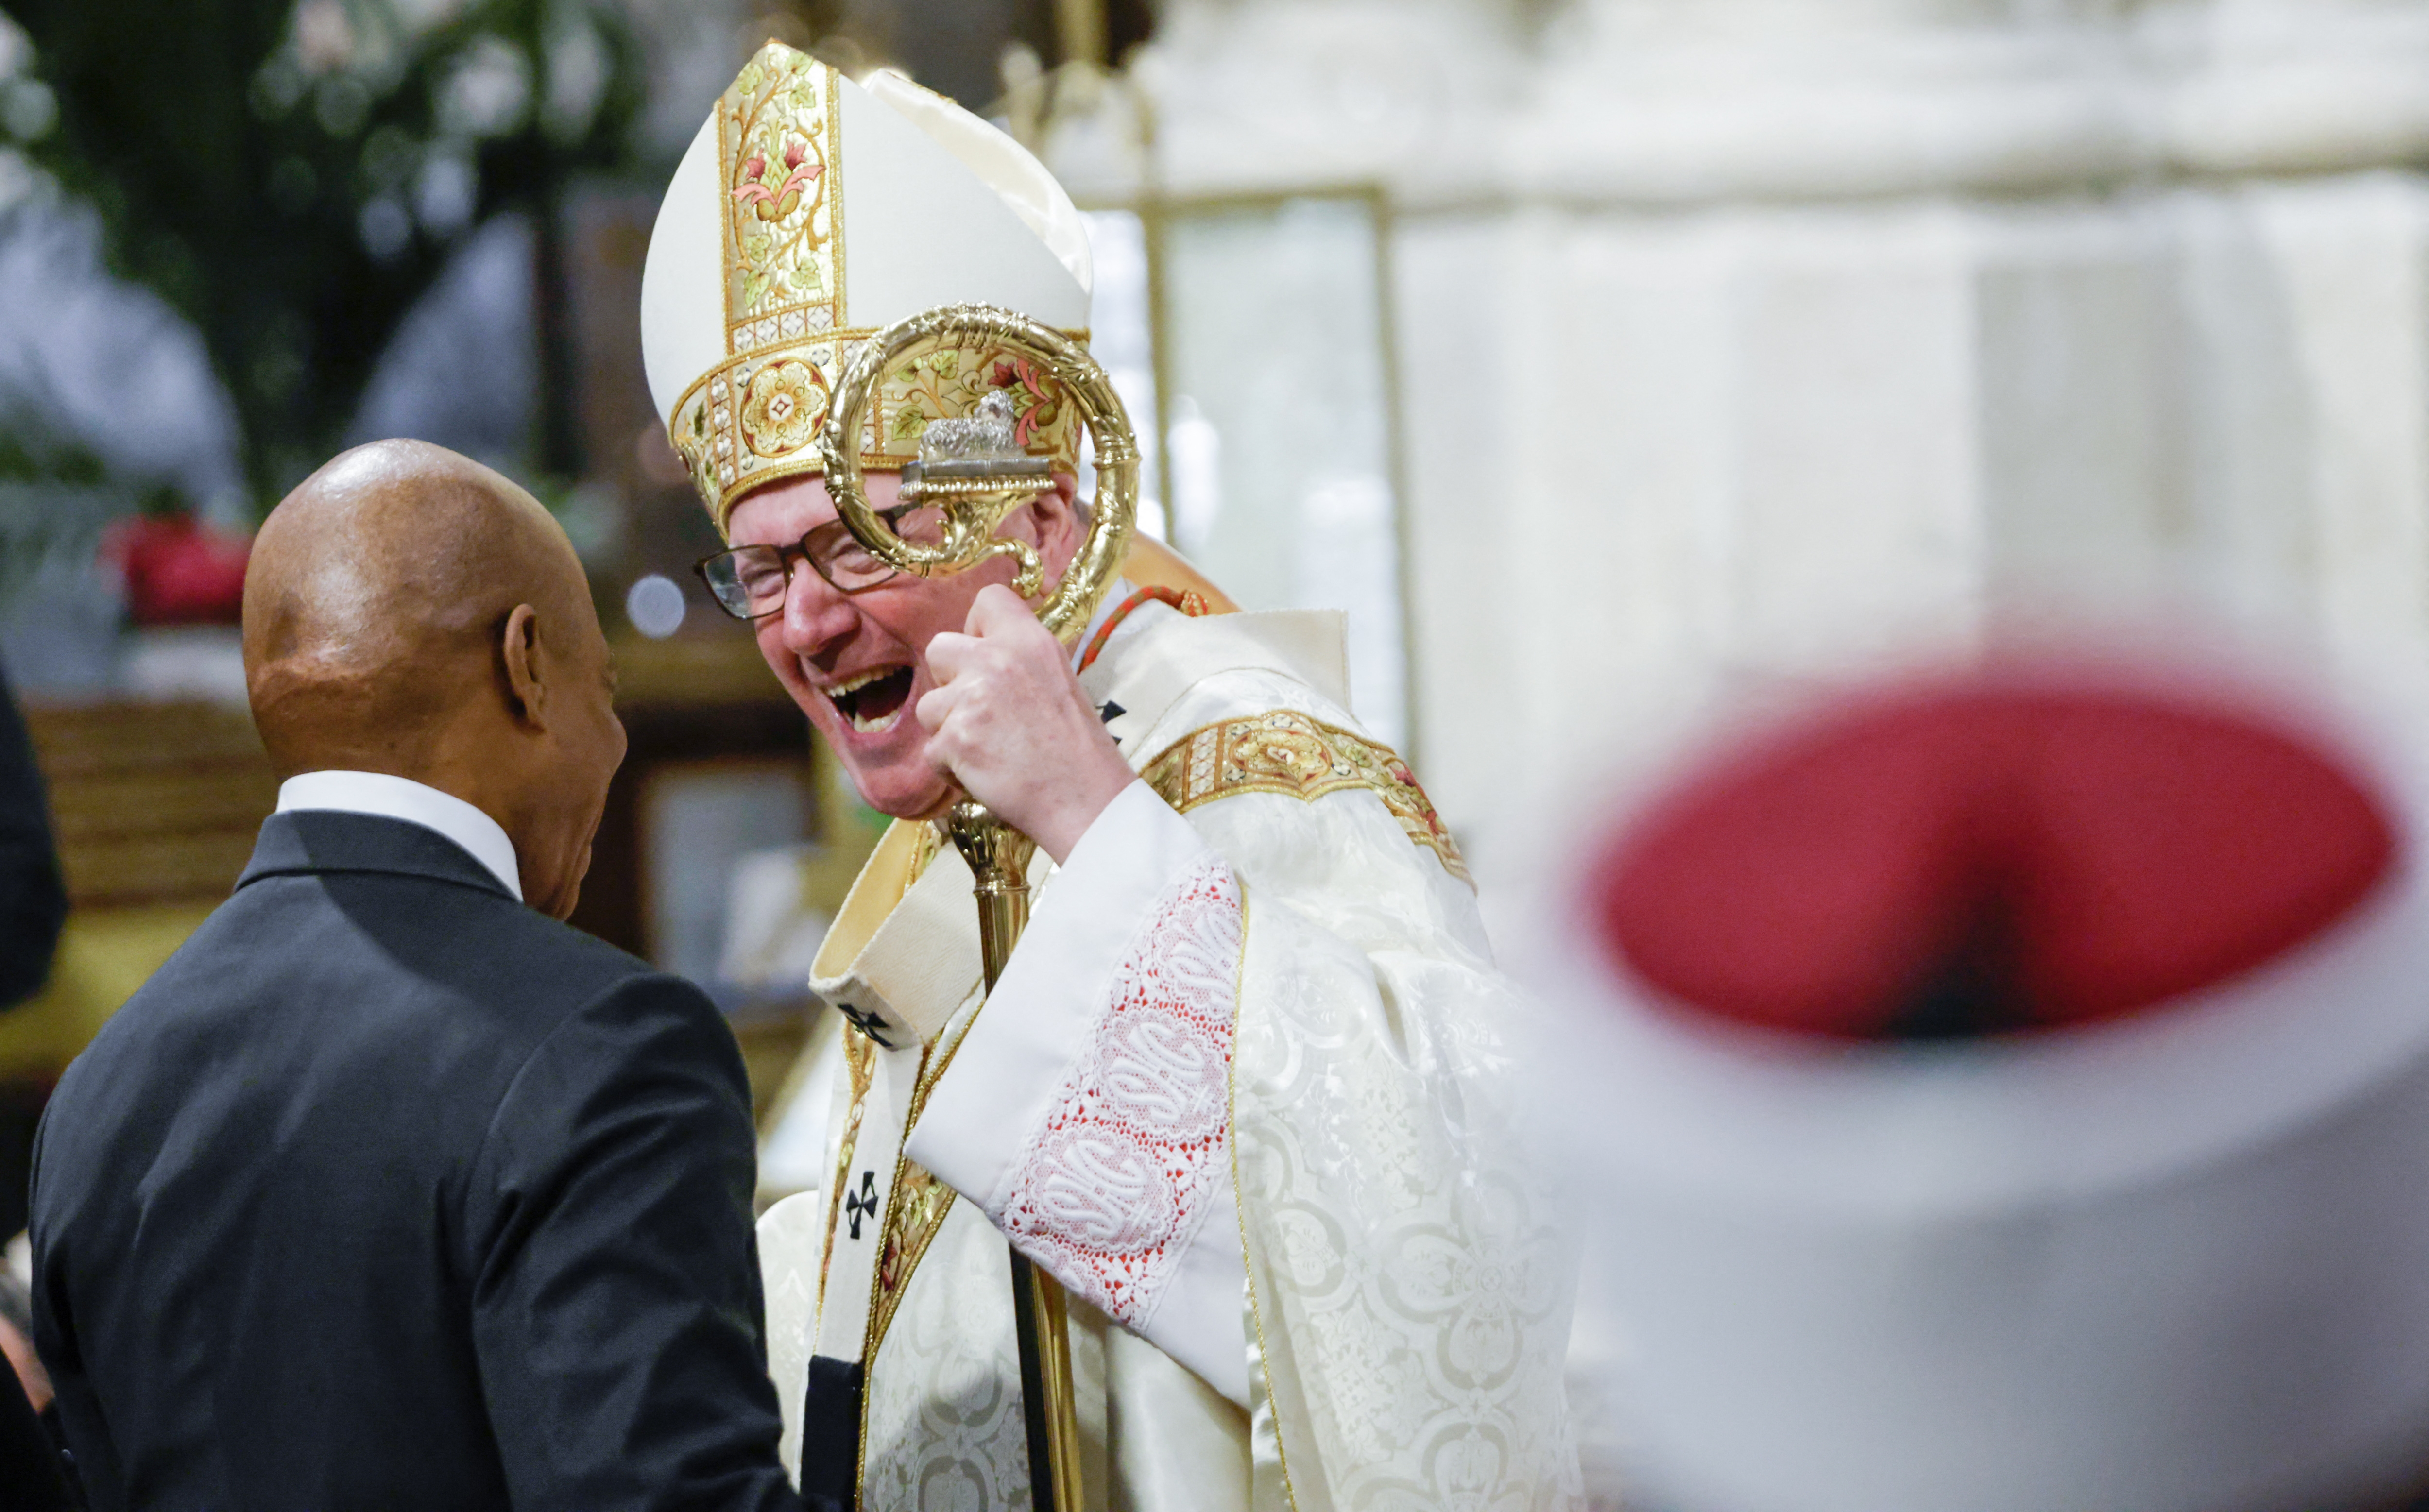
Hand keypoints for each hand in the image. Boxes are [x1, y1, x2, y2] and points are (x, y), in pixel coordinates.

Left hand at [917, 585, 1136, 862]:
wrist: (1087, 801)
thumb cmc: (1079, 749)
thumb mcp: (1060, 678)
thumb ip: (1019, 659)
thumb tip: (983, 651)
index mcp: (1030, 641)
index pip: (987, 598)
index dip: (978, 628)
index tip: (988, 654)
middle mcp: (996, 660)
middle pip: (939, 647)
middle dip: (950, 680)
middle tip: (980, 709)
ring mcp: (971, 700)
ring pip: (928, 705)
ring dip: (948, 728)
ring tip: (986, 749)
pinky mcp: (954, 741)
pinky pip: (931, 750)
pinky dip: (951, 768)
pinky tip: (984, 774)